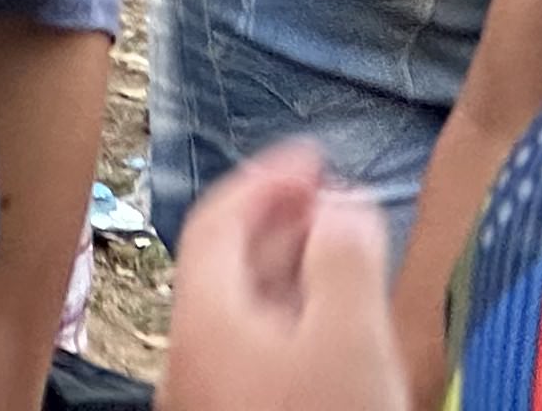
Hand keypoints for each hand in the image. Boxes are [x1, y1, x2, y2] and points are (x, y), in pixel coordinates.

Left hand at [159, 144, 408, 410]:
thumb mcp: (349, 336)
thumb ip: (346, 258)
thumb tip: (344, 204)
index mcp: (205, 315)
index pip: (217, 217)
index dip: (267, 176)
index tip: (309, 155)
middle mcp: (192, 348)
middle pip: (229, 261)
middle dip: (285, 220)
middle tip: (330, 197)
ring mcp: (209, 385)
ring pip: (246, 307)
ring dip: (294, 269)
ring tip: (344, 254)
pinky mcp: (237, 407)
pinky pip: (259, 345)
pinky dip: (294, 315)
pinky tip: (337, 327)